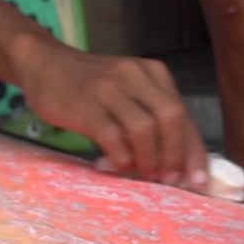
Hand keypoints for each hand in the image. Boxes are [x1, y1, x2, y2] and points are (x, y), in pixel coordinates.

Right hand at [17, 43, 208, 188]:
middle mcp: (135, 77)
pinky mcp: (85, 105)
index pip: (184, 114)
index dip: (194, 151)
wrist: (45, 63)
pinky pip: (112, 136)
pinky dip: (121, 157)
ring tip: (144, 174)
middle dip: (175, 155)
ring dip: (149, 159)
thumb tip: (178, 162)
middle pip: (171, 117)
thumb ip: (152, 117)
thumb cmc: (91, 85)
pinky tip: (118, 166)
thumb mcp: (128, 90)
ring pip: (144, 128)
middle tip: (169, 179)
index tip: (199, 180)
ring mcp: (109, 89)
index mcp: (153, 73)